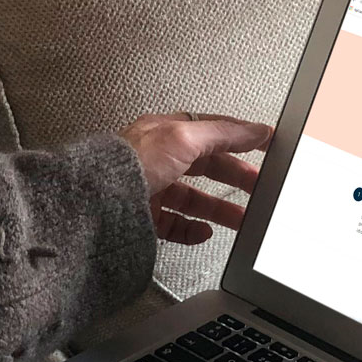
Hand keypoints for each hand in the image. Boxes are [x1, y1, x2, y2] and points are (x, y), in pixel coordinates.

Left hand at [118, 113, 272, 243]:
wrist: (93, 202)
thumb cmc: (131, 163)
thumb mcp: (183, 138)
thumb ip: (222, 134)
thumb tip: (253, 129)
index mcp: (167, 132)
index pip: (213, 131)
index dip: (242, 137)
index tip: (269, 145)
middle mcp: (158, 158)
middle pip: (206, 167)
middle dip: (236, 177)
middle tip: (261, 189)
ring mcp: (150, 189)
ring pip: (192, 199)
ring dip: (220, 209)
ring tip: (243, 220)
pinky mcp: (142, 217)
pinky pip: (173, 225)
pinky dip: (191, 230)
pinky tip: (204, 232)